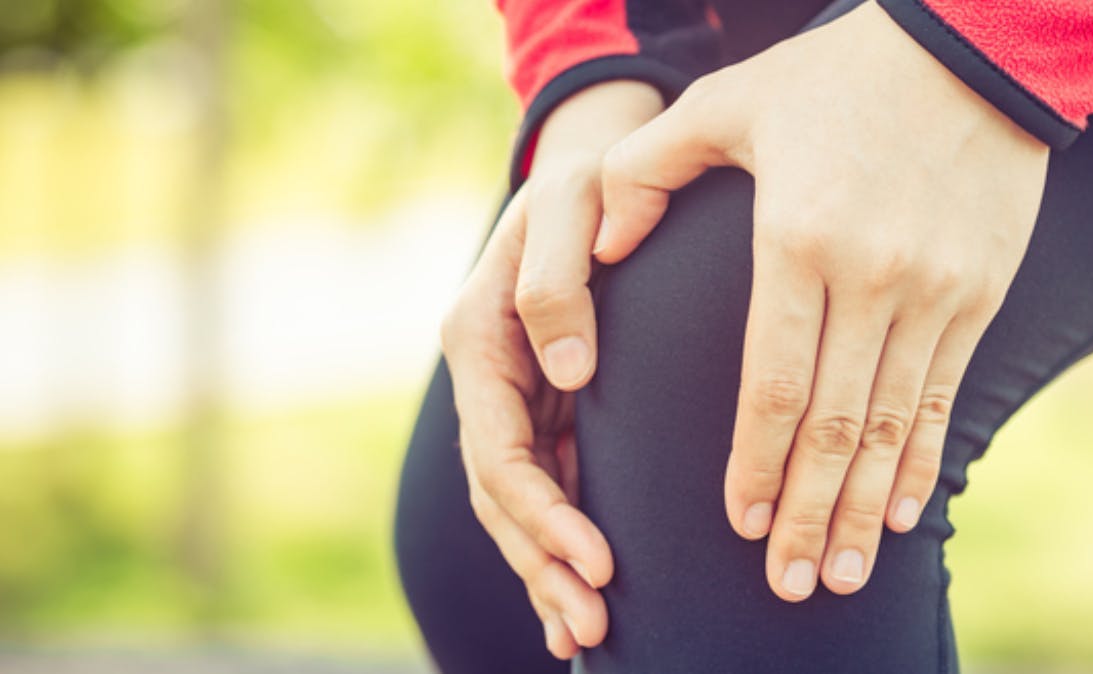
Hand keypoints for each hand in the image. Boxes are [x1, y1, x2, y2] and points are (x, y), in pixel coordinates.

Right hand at [440, 80, 662, 657]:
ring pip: (518, 502)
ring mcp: (512, 396)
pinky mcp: (545, 407)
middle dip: (545, 563)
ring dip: (549, 569)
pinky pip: (544, 485)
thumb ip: (558, 284)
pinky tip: (578, 597)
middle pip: (502, 493)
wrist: (594, 166)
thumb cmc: (586, 180)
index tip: (596, 556)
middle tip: (594, 624)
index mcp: (479, 338)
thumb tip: (567, 375)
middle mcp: (488, 378)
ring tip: (589, 632)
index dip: (542, 512)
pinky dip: (557, 544)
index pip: (498, 449)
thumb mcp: (572, 207)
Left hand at [595, 3, 1048, 600]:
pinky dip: (926, 461)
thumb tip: (600, 246)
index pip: (772, 381)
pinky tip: (910, 514)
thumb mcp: (729, 102)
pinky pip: (947, 396)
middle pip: (833, 424)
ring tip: (844, 575)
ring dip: (867, 509)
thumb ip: (649, 171)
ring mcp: (935, 291)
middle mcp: (872, 277)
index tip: (739, 523)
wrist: (973, 49)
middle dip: (808, 514)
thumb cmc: (836, 76)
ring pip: (893, 425)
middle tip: (789, 585)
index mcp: (800, 238)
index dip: (754, 463)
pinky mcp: (979, 293)